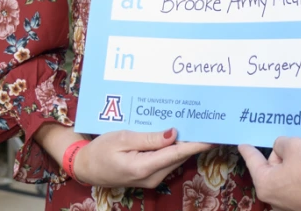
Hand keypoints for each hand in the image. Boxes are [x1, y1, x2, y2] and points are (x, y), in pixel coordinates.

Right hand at [74, 129, 212, 188]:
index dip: (197, 144)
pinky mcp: (151, 176)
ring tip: (195, 123)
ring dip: (184, 143)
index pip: (177, 153)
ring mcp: (152, 178)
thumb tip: (174, 134)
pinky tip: (176, 134)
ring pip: (174, 158)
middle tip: (205, 120)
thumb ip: (149, 138)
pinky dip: (173, 148)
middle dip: (193, 140)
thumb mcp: (122, 138)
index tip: (213, 136)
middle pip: (179, 156)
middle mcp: (152, 177)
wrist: (87, 167)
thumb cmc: (101, 150)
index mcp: (144, 167)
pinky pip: (166, 160)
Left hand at [239, 137, 300, 210]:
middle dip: (280, 158)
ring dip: (293, 169)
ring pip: (286, 180)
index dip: (248, 151)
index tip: (243, 145)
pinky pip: (298, 188)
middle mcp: (275, 200)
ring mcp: (290, 207)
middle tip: (293, 149)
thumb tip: (282, 150)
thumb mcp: (293, 145)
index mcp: (265, 185)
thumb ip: (281, 145)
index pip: (254, 162)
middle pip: (272, 170)